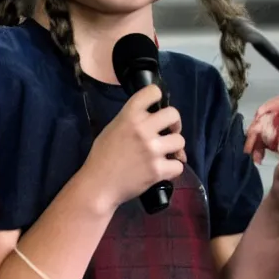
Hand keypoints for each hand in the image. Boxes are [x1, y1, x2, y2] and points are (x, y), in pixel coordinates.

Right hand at [81, 84, 185, 211]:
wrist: (97, 186)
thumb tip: (155, 117)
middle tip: (169, 132)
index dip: (158, 97)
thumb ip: (133, 119)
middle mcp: (142, 129)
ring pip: (180, 140)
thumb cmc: (103, 156)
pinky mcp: (157, 170)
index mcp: (129, 116)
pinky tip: (164, 169)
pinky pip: (179, 165)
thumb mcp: (113, 128)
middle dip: (174, 123)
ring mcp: (152, 150)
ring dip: (175, 148)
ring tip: (165, 153)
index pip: (152, 91)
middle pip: (174, 114)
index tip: (158, 108)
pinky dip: (173, 168)